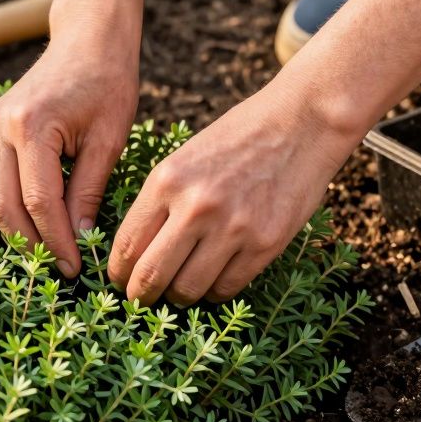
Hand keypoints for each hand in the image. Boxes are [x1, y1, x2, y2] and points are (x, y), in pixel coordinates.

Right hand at [0, 41, 138, 277]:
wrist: (87, 39)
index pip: (38, 202)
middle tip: (61, 268)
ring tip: (49, 253)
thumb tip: (78, 240)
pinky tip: (37, 226)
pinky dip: (10, 210)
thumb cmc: (107, 82)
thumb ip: (88, 191)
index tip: (77, 268)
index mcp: (31, 126)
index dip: (56, 241)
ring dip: (15, 231)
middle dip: (30, 244)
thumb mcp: (108, 140)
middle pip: (2, 206)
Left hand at [108, 83, 360, 304]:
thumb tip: (134, 251)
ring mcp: (232, 228)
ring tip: (180, 289)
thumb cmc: (238, 137)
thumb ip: (160, 201)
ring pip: (188, 289)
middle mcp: (195, 208)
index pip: (127, 245)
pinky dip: (214, 291)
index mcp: (166, 181)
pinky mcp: (265, 244)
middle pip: (151, 275)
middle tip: (141, 299)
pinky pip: (227, 288)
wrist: (302, 123)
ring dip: (179, 296)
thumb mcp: (184, 157)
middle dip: (140, 295)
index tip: (119, 280)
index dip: (118, 272)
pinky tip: (213, 278)